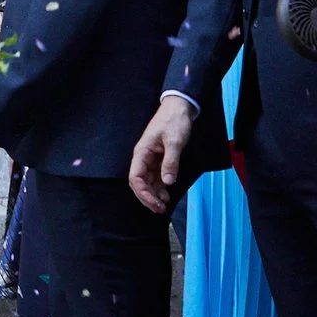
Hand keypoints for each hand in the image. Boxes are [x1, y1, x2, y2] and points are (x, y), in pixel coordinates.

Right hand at [126, 93, 196, 212]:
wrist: (180, 107)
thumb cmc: (174, 120)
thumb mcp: (175, 141)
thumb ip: (171, 162)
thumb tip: (168, 182)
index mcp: (142, 153)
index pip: (136, 178)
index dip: (143, 193)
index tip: (155, 203)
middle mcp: (143, 157)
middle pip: (139, 183)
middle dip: (147, 197)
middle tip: (160, 209)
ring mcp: (151, 159)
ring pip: (148, 182)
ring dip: (154, 194)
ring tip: (164, 204)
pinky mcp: (159, 159)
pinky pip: (156, 177)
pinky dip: (160, 187)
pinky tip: (167, 194)